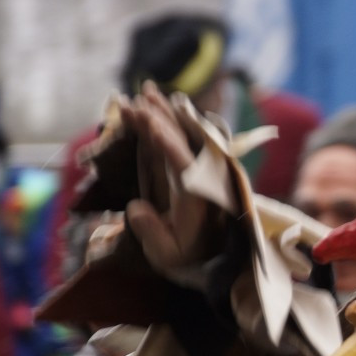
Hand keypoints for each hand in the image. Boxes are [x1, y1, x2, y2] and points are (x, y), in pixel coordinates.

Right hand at [121, 82, 217, 273]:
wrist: (220, 262)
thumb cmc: (192, 259)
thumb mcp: (169, 255)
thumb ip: (152, 233)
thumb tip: (134, 207)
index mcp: (198, 195)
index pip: (181, 161)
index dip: (164, 140)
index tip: (148, 121)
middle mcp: (201, 179)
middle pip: (181, 142)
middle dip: (159, 118)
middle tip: (137, 98)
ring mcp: (197, 173)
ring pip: (180, 137)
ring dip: (163, 115)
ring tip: (145, 92)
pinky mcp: (190, 172)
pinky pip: (176, 143)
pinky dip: (164, 125)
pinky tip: (152, 107)